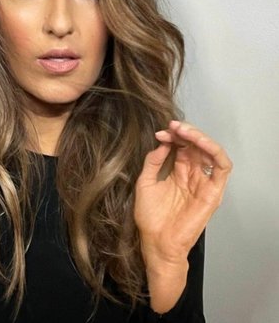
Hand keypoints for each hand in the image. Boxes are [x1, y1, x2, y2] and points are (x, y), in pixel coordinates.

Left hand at [135, 120, 231, 266]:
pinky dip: (215, 152)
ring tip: (184, 132)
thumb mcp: (145, 182)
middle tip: (173, 127)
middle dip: (185, 133)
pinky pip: (222, 168)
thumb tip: (162, 142)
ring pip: (210, 152)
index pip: (181, 147)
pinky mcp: (213, 192)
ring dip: (199, 138)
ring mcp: (204, 183)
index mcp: (177, 173)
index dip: (173, 136)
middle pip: (196, 146)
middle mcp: (192, 175)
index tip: (160, 133)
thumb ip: (153, 161)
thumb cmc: (150, 217)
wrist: (157, 242)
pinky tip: (200, 143)